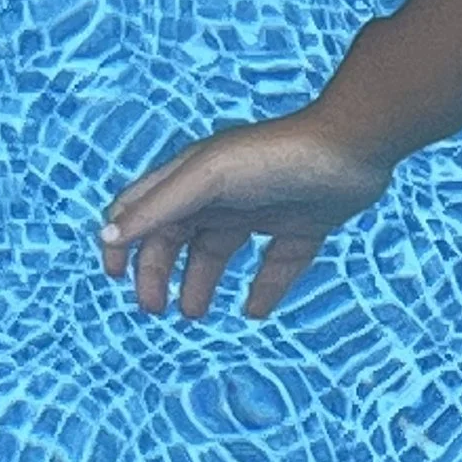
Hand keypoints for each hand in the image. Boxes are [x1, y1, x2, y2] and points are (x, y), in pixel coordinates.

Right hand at [98, 106, 392, 318]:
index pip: (144, 209)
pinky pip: (276, 264)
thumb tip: (107, 236)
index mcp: (193, 176)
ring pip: (219, 253)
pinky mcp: (301, 227)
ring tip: (193, 313)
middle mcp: (223, 192)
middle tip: (155, 309)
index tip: (113, 276)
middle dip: (158, 272)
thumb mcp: (208, 181)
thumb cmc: (275, 157)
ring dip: (200, 283)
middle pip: (176, 238)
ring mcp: (262, 210)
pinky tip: (254, 310)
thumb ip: (159, 209)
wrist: (353, 148)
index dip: (122, 239)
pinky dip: (262, 288)